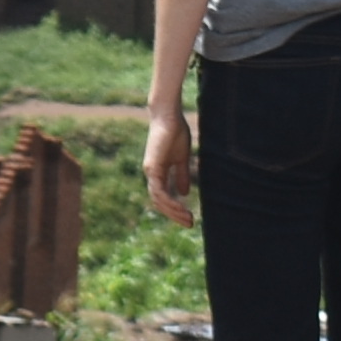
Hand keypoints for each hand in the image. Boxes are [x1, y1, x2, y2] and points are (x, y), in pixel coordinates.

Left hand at [142, 101, 195, 225]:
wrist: (169, 117)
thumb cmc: (175, 133)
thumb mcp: (181, 158)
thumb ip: (181, 175)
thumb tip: (184, 193)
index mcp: (157, 173)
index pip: (163, 198)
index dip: (174, 210)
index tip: (190, 218)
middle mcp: (151, 174)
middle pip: (159, 203)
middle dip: (174, 215)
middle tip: (190, 223)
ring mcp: (150, 171)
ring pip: (158, 200)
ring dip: (173, 211)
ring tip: (188, 218)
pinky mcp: (152, 167)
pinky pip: (158, 190)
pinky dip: (169, 201)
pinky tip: (181, 206)